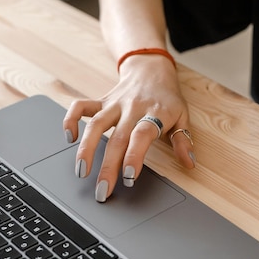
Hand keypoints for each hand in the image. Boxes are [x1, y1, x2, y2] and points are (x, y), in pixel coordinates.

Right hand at [63, 55, 195, 201]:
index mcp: (153, 113)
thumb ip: (183, 140)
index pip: (141, 136)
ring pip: (95, 124)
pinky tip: (70, 138)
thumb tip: (188, 162)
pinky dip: (71, 119)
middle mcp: (131, 109)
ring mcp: (113, 104)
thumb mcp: (182, 116)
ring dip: (85, 149)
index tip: (128, 177)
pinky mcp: (101, 101)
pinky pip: (81, 106)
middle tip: (103, 190)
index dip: (134, 156)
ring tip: (81, 171)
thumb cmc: (167, 97)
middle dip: (108, 167)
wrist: (151, 68)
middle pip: (117, 138)